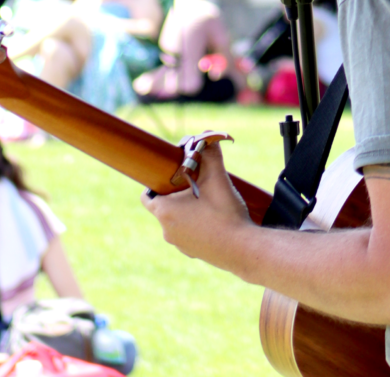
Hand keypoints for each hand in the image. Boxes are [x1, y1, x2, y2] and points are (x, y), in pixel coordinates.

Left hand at [141, 137, 251, 269]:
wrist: (242, 250)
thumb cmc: (225, 214)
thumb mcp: (218, 179)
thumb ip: (211, 155)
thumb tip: (209, 137)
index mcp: (165, 212)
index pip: (146, 196)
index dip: (156, 182)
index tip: (172, 174)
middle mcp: (167, 230)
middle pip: (163, 206)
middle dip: (177, 193)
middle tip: (196, 183)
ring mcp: (179, 244)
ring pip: (176, 220)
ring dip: (187, 209)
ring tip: (207, 200)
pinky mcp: (192, 252)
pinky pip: (188, 233)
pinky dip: (196, 224)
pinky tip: (214, 217)